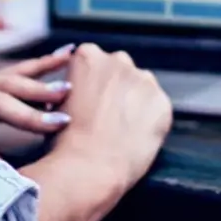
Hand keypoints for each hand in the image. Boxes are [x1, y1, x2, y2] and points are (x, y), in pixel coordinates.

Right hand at [51, 44, 171, 195]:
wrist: (89, 165)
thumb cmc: (66, 139)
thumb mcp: (58, 101)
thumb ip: (74, 86)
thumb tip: (82, 91)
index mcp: (87, 55)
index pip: (94, 60)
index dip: (92, 83)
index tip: (90, 99)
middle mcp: (117, 60)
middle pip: (119, 68)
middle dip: (115, 86)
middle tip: (106, 114)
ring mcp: (142, 79)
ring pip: (141, 85)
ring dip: (134, 100)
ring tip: (122, 127)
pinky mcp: (162, 102)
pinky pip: (157, 107)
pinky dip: (150, 119)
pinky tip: (135, 135)